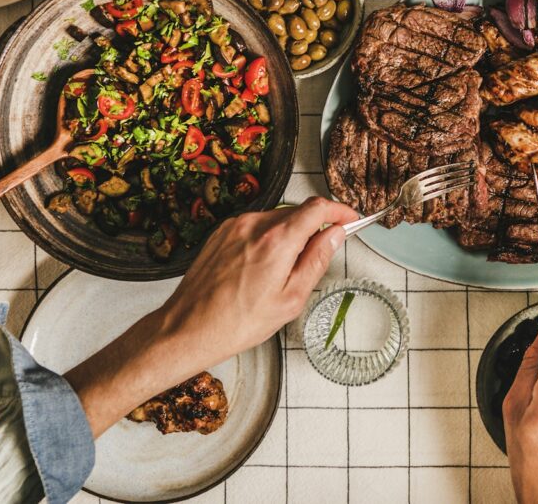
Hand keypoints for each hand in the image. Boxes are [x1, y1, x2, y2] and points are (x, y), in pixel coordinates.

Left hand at [65, 198, 355, 435]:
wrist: (188, 329)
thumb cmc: (238, 323)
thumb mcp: (291, 299)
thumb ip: (317, 260)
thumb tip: (335, 235)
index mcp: (277, 240)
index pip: (317, 207)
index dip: (339, 211)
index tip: (349, 219)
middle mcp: (254, 225)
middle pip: (297, 211)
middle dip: (314, 227)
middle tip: (319, 254)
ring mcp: (234, 226)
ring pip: (276, 218)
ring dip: (289, 234)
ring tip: (283, 271)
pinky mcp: (220, 233)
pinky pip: (255, 226)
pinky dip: (267, 238)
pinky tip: (261, 268)